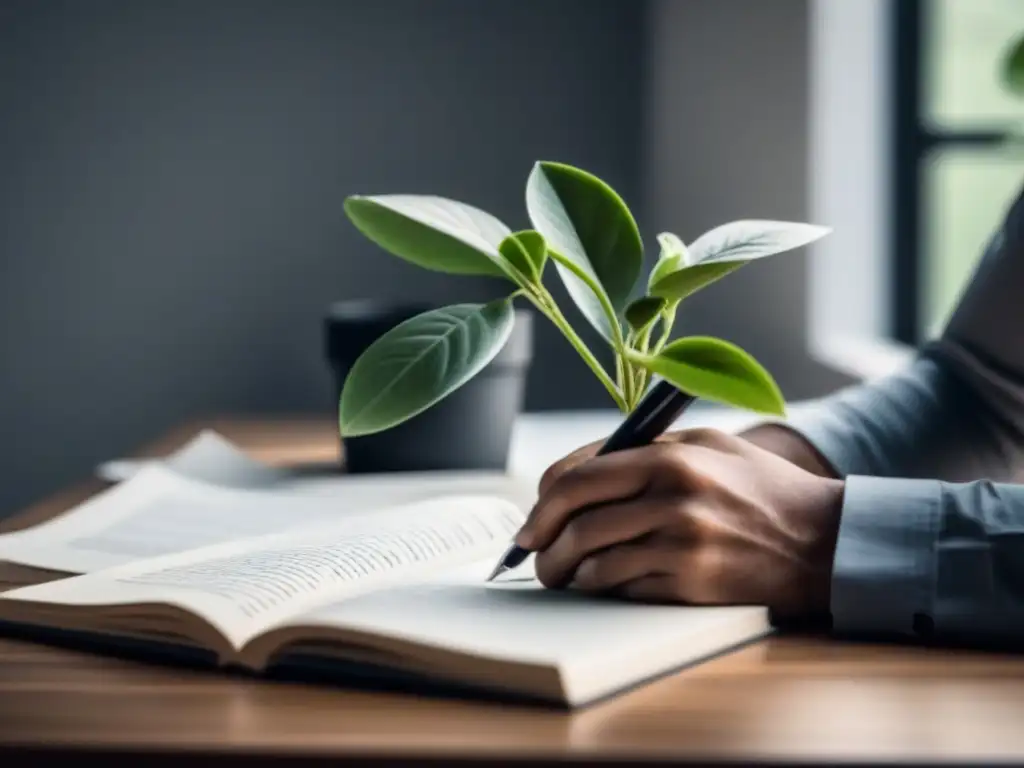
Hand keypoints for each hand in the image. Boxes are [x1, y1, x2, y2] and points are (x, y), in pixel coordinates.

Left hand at [516, 428, 844, 616]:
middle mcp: (671, 500)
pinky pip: (622, 589)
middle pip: (574, 524)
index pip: (576, 477)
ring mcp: (681, 546)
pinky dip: (602, 588)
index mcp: (670, 458)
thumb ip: (643, 448)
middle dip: (540, 543)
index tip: (532, 519)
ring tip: (562, 573)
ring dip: (565, 573)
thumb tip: (576, 472)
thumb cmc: (761, 487)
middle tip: (533, 553)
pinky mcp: (691, 586)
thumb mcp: (707, 445)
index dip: (541, 501)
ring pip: (592, 564)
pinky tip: (602, 583)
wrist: (823, 540)